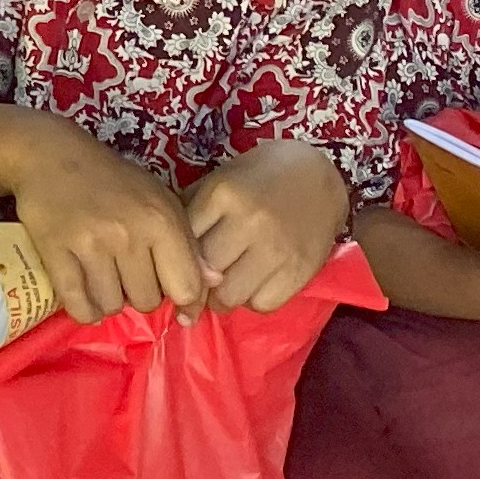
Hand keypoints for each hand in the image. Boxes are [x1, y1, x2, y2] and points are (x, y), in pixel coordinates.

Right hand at [13, 124, 204, 323]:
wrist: (51, 154)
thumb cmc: (114, 180)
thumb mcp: (160, 200)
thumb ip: (189, 243)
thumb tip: (216, 282)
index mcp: (160, 219)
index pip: (186, 288)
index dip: (182, 298)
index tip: (170, 293)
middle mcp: (128, 233)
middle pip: (146, 301)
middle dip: (139, 293)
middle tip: (127, 271)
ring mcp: (89, 243)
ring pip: (111, 306)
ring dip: (109, 299)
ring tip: (104, 276)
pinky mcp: (54, 251)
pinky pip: (78, 306)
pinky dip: (84, 308)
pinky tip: (85, 291)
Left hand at [183, 144, 348, 313]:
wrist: (317, 174)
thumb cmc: (258, 178)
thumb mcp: (219, 182)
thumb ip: (191, 213)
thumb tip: (162, 256)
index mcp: (222, 195)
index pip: (185, 244)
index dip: (174, 262)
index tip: (172, 273)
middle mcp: (250, 222)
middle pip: (205, 275)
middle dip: (197, 285)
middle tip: (198, 286)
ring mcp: (278, 248)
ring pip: (231, 296)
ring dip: (223, 298)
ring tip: (225, 285)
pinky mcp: (301, 270)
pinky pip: (263, 304)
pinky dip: (253, 300)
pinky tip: (254, 283)